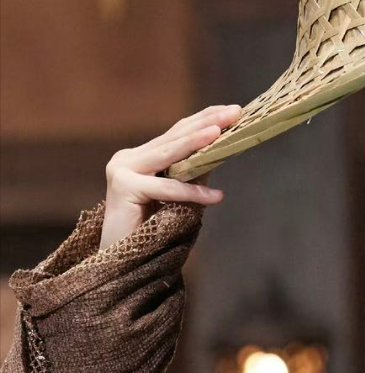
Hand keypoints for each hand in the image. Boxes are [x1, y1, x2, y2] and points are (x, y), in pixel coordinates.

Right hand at [100, 104, 241, 250]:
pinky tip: (216, 196)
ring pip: (168, 154)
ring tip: (221, 133)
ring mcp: (122, 170)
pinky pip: (166, 189)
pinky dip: (192, 192)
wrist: (121, 262)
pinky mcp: (124, 188)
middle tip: (235, 112)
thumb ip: (193, 174)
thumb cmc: (151, 233)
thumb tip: (221, 152)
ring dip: (197, 142)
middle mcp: (128, 158)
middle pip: (174, 137)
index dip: (204, 119)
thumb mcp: (178, 197)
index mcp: (140, 157)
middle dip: (207, 123)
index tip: (232, 110)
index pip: (176, 132)